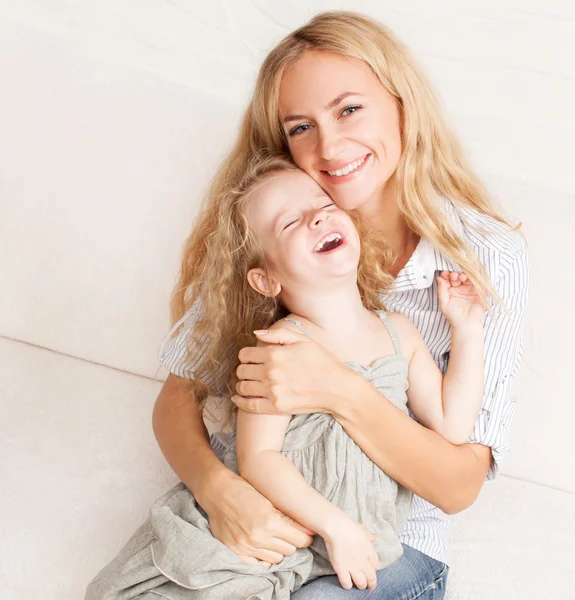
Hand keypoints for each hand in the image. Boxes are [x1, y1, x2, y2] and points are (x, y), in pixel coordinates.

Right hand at [201, 468, 313, 566]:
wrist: (217, 492)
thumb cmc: (244, 490)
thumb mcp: (269, 500)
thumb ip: (287, 517)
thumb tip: (307, 528)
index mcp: (270, 522)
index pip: (300, 540)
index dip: (305, 536)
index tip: (305, 533)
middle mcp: (259, 538)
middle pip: (290, 550)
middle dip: (292, 542)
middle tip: (288, 533)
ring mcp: (246, 547)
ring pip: (276, 559)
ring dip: (278, 550)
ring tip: (274, 538)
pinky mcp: (236, 552)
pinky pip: (258, 564)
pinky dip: (264, 557)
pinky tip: (263, 546)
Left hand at [232, 326, 358, 415]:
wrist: (338, 388)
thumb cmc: (322, 362)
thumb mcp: (303, 340)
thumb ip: (278, 334)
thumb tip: (257, 333)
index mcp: (274, 354)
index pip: (245, 354)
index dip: (246, 355)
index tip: (251, 358)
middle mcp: (270, 372)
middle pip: (241, 371)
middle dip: (243, 369)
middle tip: (250, 371)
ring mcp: (272, 391)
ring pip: (243, 387)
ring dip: (241, 384)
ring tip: (247, 383)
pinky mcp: (276, 407)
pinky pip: (249, 406)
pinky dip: (240, 402)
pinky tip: (238, 399)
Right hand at [322, 517, 379, 589]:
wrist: (337, 527)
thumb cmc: (350, 526)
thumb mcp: (362, 529)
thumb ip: (368, 535)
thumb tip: (374, 537)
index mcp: (370, 551)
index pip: (376, 566)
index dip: (374, 569)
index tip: (371, 569)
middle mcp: (363, 561)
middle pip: (371, 578)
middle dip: (371, 584)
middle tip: (369, 585)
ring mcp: (352, 566)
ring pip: (361, 583)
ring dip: (360, 585)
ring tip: (358, 584)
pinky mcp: (341, 569)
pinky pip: (346, 584)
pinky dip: (347, 585)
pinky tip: (346, 583)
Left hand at [437, 271, 484, 328]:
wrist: (466, 324)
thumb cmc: (453, 316)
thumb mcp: (444, 302)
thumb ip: (441, 290)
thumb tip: (439, 278)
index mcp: (449, 290)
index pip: (447, 280)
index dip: (446, 275)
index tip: (444, 274)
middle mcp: (458, 288)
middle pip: (456, 277)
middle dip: (454, 274)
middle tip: (453, 276)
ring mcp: (468, 289)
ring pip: (466, 278)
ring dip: (463, 275)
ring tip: (461, 277)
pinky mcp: (477, 291)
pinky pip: (476, 283)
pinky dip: (473, 278)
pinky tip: (469, 278)